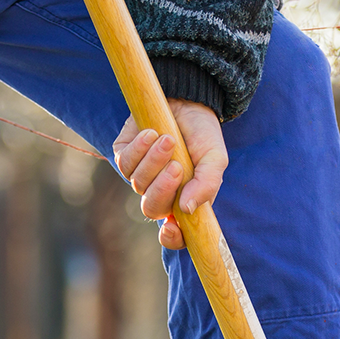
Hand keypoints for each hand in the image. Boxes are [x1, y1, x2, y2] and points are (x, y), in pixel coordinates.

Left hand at [112, 99, 226, 249]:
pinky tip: (151, 133)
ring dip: (154, 160)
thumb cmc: (203, 134)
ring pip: (138, 183)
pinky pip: (125, 162)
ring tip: (168, 139)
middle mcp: (161, 192)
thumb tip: (188, 210)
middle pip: (152, 208)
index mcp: (185, 201)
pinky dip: (139, 148)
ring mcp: (141, 175)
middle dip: (163, 188)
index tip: (173, 227)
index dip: (173, 238)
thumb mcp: (215, 159)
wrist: (186, 100)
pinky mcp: (124, 155)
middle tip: (177, 167)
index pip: (176, 233)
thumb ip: (207, 185)